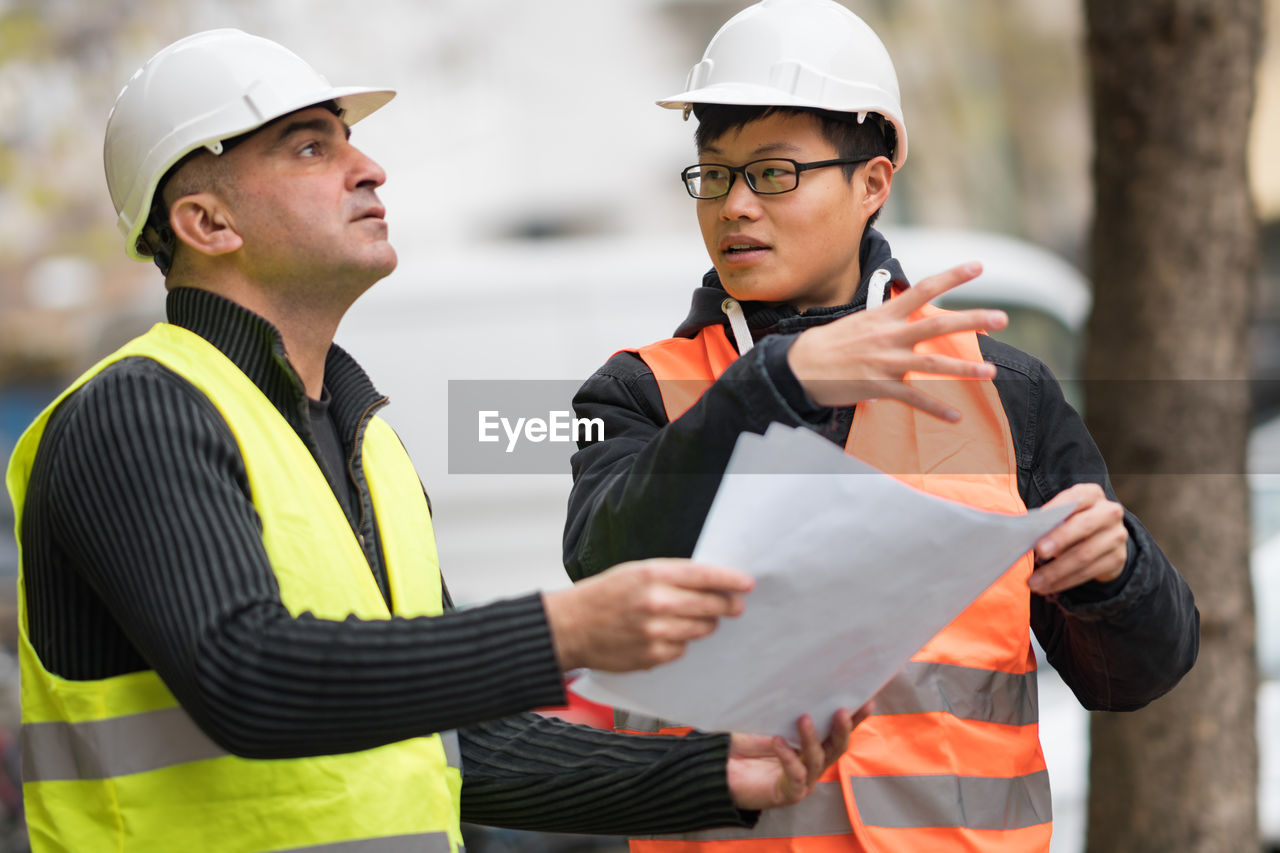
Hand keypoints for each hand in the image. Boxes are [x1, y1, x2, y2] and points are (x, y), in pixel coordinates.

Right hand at [543, 559, 753, 671]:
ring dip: (704, 624)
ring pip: (701, 629)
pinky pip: (683, 649)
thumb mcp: (635, 572)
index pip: (704, 575)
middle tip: (734, 606)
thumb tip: (711, 582)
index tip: (747, 584)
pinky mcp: (652, 657)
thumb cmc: (604, 595)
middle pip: (711, 605)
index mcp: (652, 574)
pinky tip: (665, 635)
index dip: (731, 579)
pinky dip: (680, 642)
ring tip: (690, 618)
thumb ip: (671, 575)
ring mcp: (655, 632)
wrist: (570, 627)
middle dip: (727, 605)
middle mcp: (656, 602)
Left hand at [727, 706, 868, 810]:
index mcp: (813, 746)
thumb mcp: (767, 720)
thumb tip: (798, 679)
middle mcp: (812, 764)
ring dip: (811, 738)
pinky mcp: (788, 793)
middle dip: (843, 729)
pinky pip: (794, 775)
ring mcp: (802, 781)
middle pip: (837, 747)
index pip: (838, 731)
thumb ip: (785, 708)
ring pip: (816, 759)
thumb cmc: (744, 744)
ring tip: (803, 717)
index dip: (855, 718)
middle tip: (842, 709)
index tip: (867, 700)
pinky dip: (787, 756)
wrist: (721, 770)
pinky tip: (777, 741)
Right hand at [786, 262, 1006, 420]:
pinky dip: (935, 409)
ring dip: (964, 370)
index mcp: (884, 316)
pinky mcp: (879, 387)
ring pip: (932, 364)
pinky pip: (914, 399)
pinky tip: (955, 417)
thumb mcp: (858, 322)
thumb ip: (886, 322)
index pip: (923, 289)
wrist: (799, 366)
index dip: (952, 276)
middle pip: (937, 325)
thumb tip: (904, 320)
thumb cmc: (829, 344)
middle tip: (1002, 317)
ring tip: (990, 372)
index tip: (978, 266)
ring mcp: (885, 362)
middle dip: (971, 320)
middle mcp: (888, 336)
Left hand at [1030, 484, 1127, 594]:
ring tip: (1034, 582)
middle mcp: (1108, 512)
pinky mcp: (1117, 559)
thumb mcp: (1063, 515)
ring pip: (1084, 555)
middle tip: (1038, 551)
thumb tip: (1026, 536)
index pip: (1075, 498)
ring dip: (1056, 571)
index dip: (1056, 508)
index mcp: (1091, 495)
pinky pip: (1088, 573)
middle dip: (1059, 539)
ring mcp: (1116, 536)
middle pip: (1083, 526)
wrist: (1104, 540)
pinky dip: (1064, 582)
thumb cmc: (1072, 523)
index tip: (1037, 521)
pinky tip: (1047, 587)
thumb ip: (1050, 521)